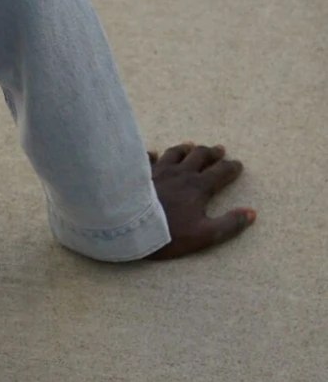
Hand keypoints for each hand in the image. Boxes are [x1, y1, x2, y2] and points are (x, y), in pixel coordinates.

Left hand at [147, 142, 255, 258]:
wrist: (129, 227)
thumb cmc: (168, 234)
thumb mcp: (204, 235)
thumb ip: (229, 224)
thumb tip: (251, 213)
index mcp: (199, 187)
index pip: (221, 172)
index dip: (232, 168)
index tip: (238, 165)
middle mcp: (181, 173)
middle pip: (200, 156)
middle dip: (212, 153)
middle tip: (219, 149)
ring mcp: (159, 170)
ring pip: (175, 153)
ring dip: (186, 149)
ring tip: (190, 145)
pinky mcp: (139, 173)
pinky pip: (147, 159)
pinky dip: (152, 156)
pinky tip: (152, 154)